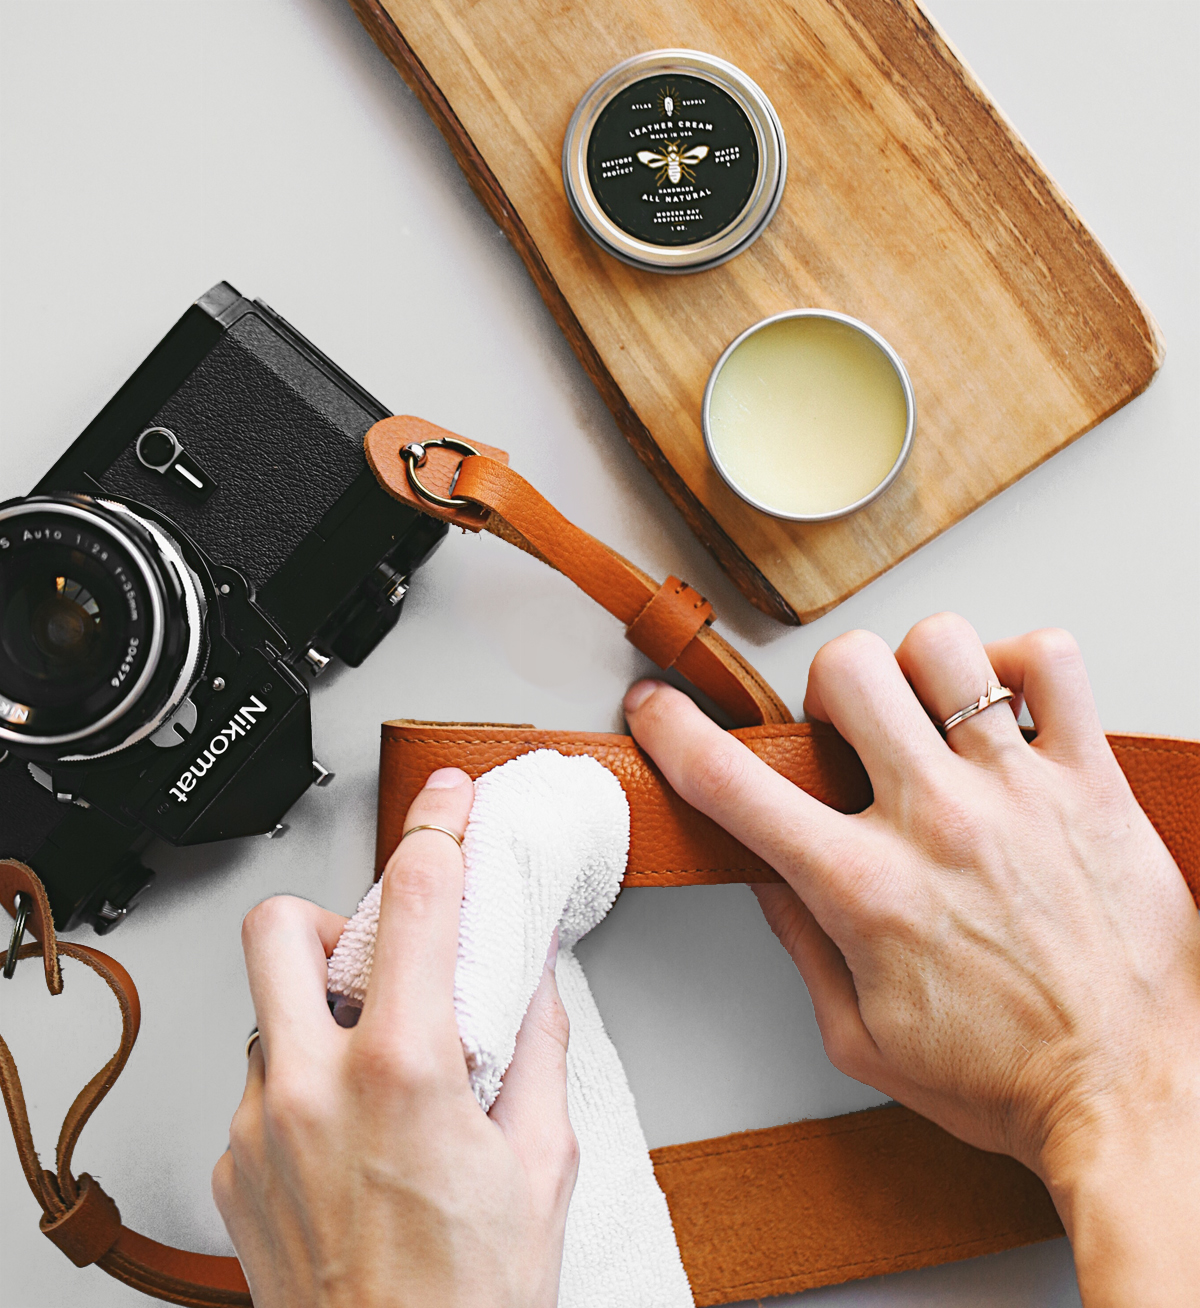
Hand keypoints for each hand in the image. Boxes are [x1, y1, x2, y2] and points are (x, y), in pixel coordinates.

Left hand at [212, 768, 577, 1307]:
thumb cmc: (472, 1300)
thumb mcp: (541, 1163)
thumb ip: (535, 1049)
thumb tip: (530, 980)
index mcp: (403, 1071)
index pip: (418, 899)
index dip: (438, 827)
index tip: (447, 800)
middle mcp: (311, 1089)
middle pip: (278, 928)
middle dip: (329, 917)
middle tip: (375, 954)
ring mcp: (257, 1133)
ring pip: (268, 1016)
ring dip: (320, 1018)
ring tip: (378, 1073)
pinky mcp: (231, 1173)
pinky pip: (260, 1089)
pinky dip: (305, 1088)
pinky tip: (352, 1140)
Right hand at [625, 615, 1199, 1306]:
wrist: (1133, 1101)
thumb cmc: (1007, 1080)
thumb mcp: (861, 1039)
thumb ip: (802, 947)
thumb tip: (767, 876)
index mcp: (866, 890)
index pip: (734, 783)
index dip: (674, 732)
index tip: (658, 710)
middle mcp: (936, 824)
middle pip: (845, 672)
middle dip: (825, 688)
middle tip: (845, 728)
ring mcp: (1018, 793)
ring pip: (941, 646)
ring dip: (916, 667)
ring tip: (929, 711)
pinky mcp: (1092, 783)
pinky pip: (1053, 663)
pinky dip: (1020, 662)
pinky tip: (1006, 704)